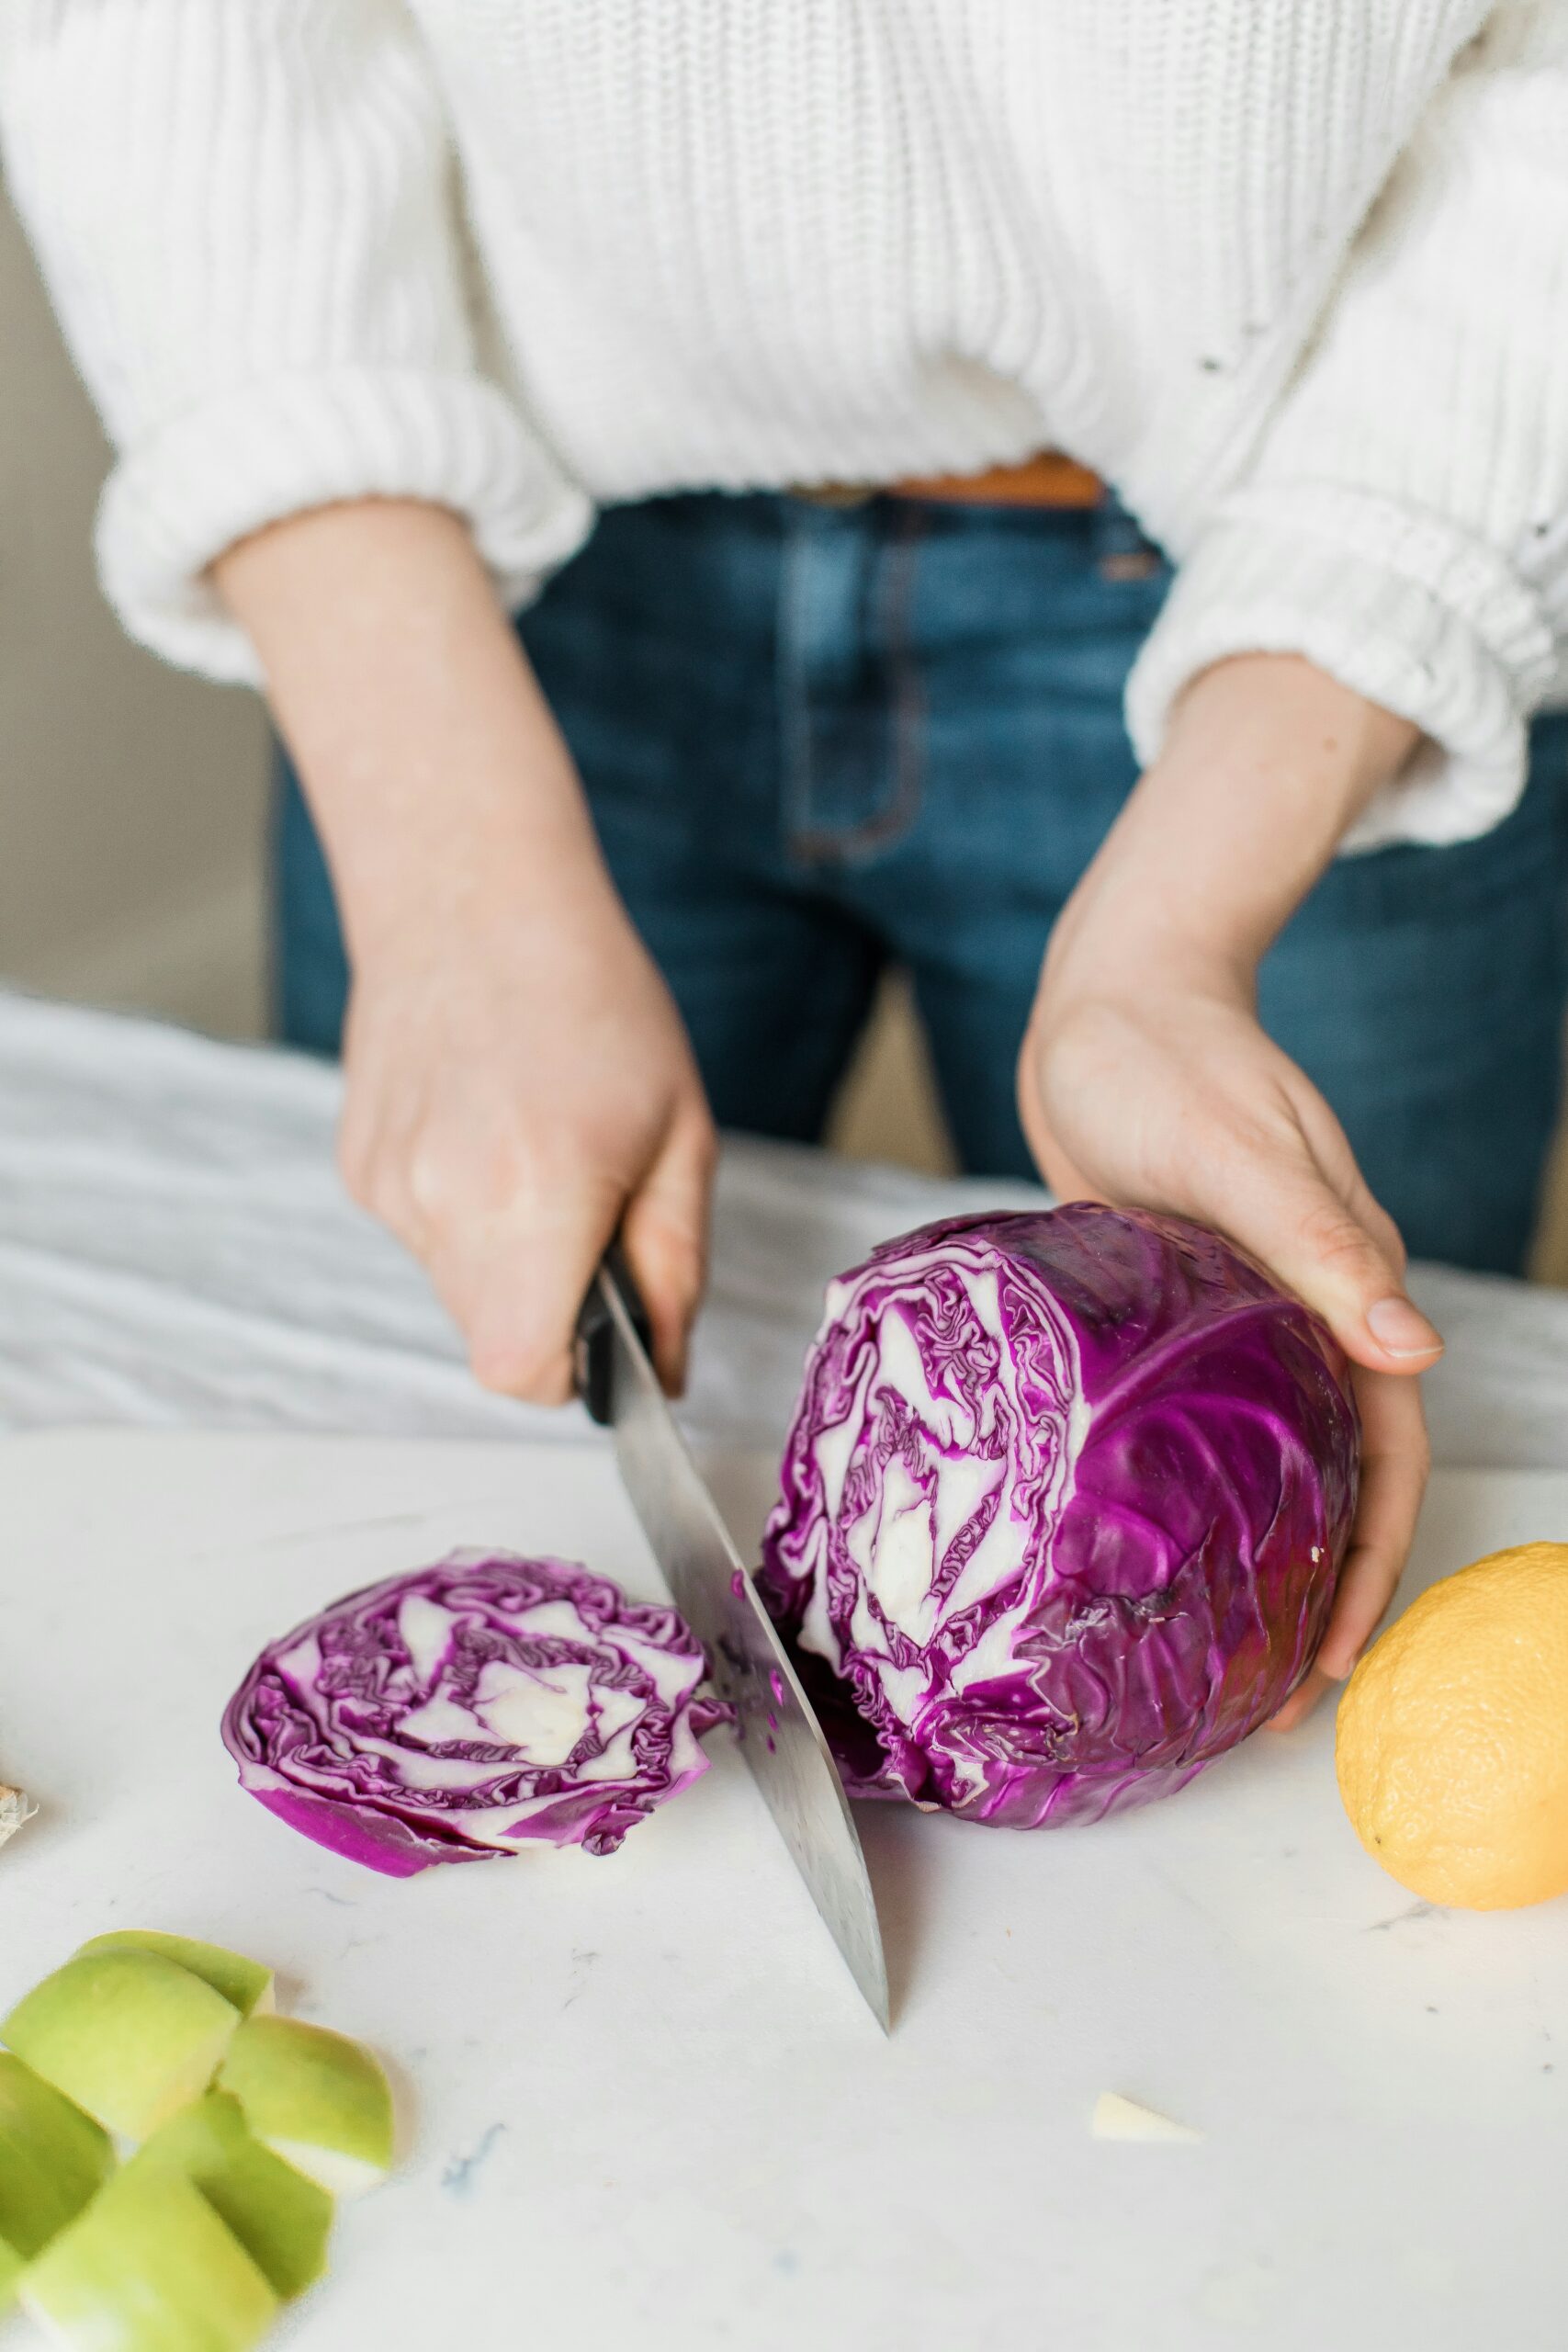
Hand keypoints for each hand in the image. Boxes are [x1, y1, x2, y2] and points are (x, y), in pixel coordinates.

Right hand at [211, 500, 716, 1403]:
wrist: (472, 896)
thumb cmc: (595, 1002)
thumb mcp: (680, 1137)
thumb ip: (674, 1270)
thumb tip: (666, 1370)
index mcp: (537, 1194)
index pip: (520, 1370)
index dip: (570, 1375)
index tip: (605, 1336)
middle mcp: (445, 1200)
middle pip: (493, 1337)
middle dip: (552, 1307)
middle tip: (592, 1210)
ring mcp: (389, 1186)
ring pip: (460, 1288)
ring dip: (510, 1255)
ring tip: (538, 1150)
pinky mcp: (359, 1168)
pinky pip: (426, 1235)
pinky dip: (466, 1210)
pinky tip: (488, 1128)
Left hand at [1020, 943, 1437, 1721]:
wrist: (1106, 998)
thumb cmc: (1166, 1057)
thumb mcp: (1236, 1144)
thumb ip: (1315, 1239)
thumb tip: (1410, 1345)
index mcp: (1342, 1277)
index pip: (1388, 1445)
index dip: (1375, 1555)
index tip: (1338, 1656)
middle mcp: (1304, 1306)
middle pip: (1342, 1470)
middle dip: (1326, 1586)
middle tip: (1272, 1697)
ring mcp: (1241, 1309)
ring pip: (1276, 1451)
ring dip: (1264, 1547)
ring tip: (1219, 1649)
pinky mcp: (1176, 1305)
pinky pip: (1205, 1413)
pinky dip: (1197, 1481)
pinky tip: (1147, 1536)